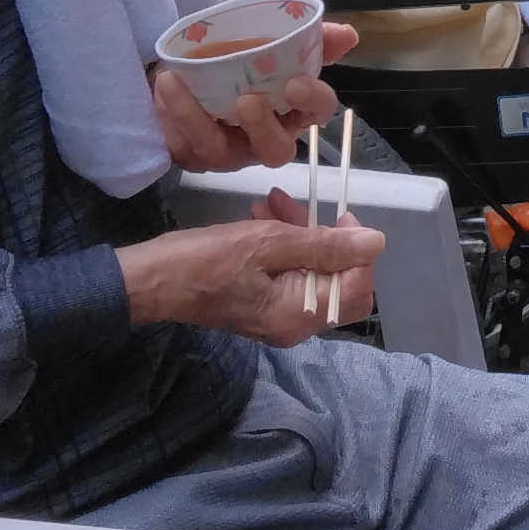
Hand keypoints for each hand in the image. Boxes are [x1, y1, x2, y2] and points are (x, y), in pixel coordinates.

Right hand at [117, 190, 383, 342]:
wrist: (152, 280)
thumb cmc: (206, 260)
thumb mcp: (268, 242)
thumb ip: (324, 244)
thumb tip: (376, 242)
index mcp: (300, 316)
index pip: (357, 288)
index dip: (357, 251)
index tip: (339, 216)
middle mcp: (295, 326)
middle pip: (338, 282)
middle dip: (325, 239)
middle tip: (301, 207)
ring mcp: (277, 318)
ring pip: (311, 272)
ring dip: (299, 235)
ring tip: (273, 204)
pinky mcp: (261, 306)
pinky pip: (288, 275)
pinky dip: (281, 245)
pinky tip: (261, 216)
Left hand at [150, 42, 361, 172]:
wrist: (186, 59)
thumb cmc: (236, 52)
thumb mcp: (268, 35)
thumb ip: (306, 35)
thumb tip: (347, 36)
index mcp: (292, 109)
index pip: (317, 112)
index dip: (312, 102)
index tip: (296, 83)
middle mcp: (264, 138)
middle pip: (276, 150)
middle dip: (263, 128)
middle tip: (247, 100)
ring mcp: (227, 152)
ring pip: (219, 151)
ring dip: (195, 117)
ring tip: (173, 80)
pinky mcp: (192, 154)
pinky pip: (182, 144)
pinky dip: (170, 114)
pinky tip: (162, 87)